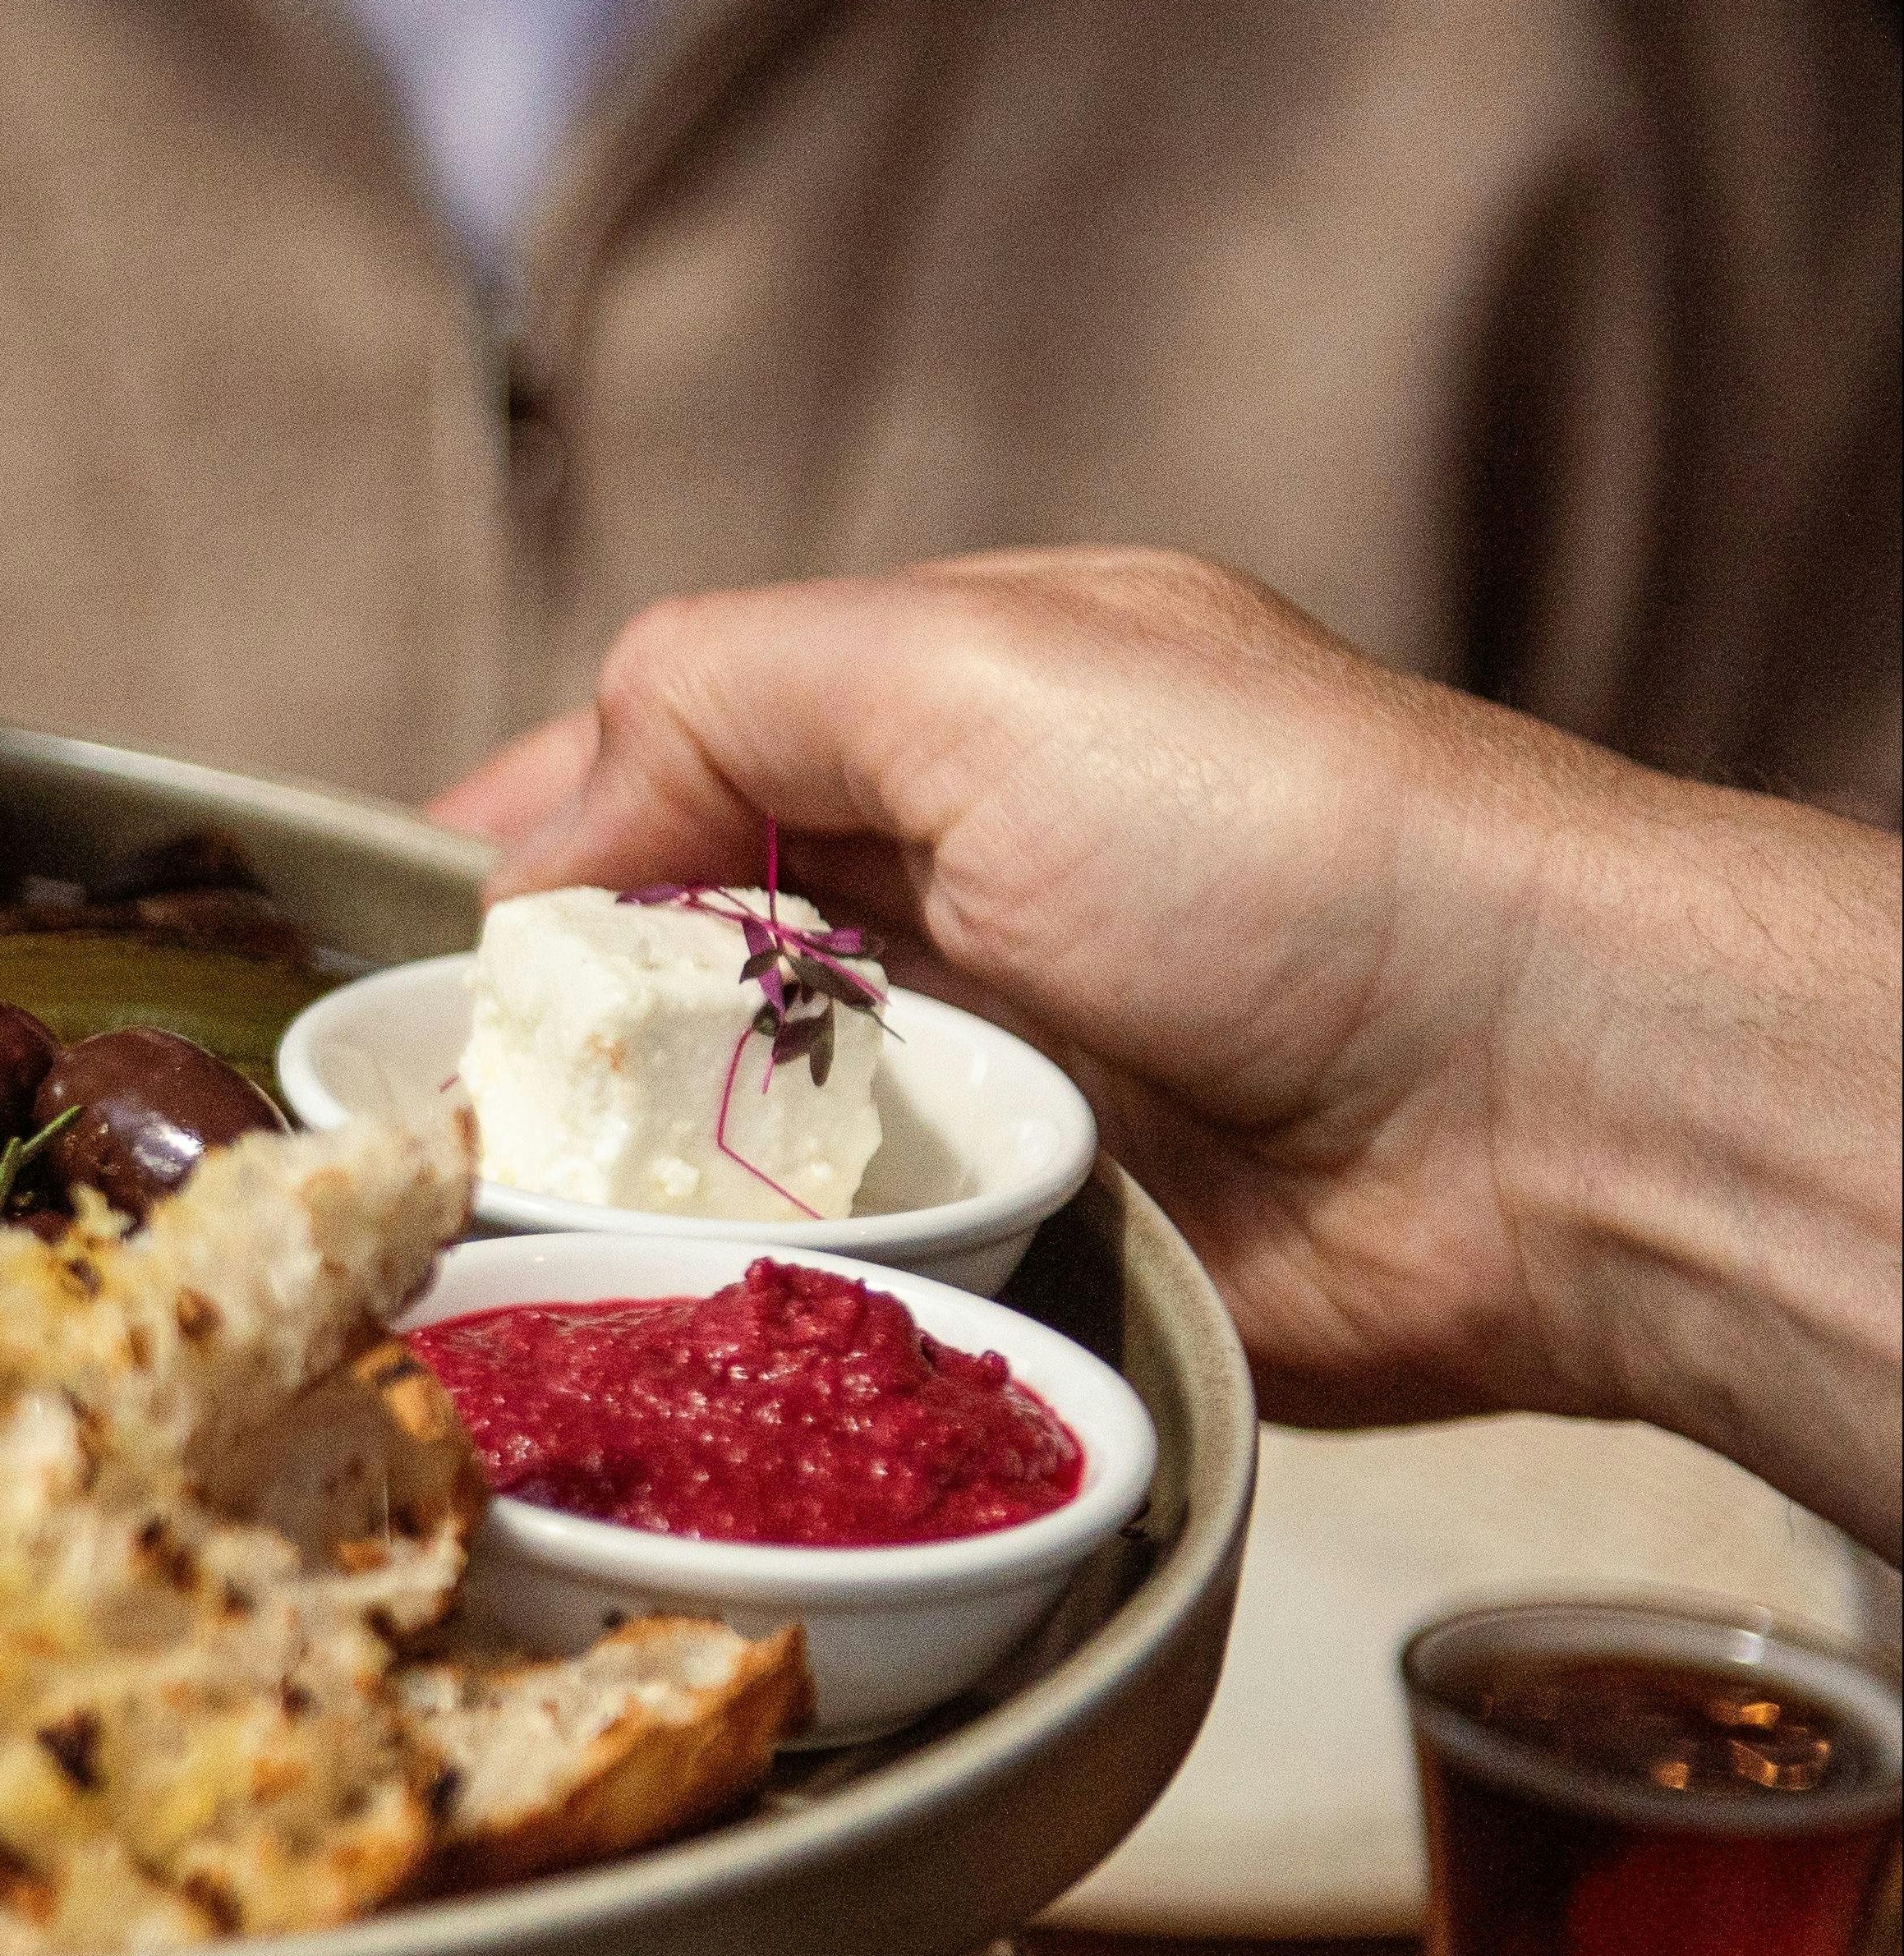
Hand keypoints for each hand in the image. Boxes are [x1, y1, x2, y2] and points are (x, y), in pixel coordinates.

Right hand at [444, 547, 1903, 1557]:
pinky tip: (653, 1288)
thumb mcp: (978, 667)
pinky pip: (810, 1262)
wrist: (1541, 1113)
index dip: (523, 841)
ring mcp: (973, 1078)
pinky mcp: (1004, 1242)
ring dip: (626, 1160)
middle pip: (658, 953)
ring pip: (711, 1120)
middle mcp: (950, 890)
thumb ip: (719, 695)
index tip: (413, 947)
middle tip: (451, 1097)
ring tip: (513, 1204)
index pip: (658, 753)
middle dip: (546, 1019)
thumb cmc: (1292, 850)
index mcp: (947, 713)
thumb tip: (531, 856)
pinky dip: (737, 1271)